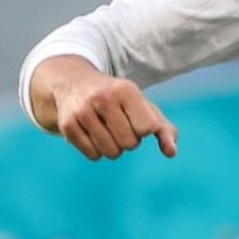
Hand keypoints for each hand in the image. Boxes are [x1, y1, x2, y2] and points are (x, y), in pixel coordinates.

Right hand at [38, 56, 178, 160]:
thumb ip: (164, 130)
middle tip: (120, 126)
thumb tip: (171, 152)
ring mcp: (82, 111)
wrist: (75, 84)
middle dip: (129, 141)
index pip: (147, 128)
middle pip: (130, 143)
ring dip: (114, 148)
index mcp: (126, 89)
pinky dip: (97, 151)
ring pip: (111, 152)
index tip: (136, 119)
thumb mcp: (143, 107)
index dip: (144, 130)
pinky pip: (93, 155)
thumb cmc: (119, 101)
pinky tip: (93, 135)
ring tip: (107, 131)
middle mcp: (103, 97)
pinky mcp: (67, 124)